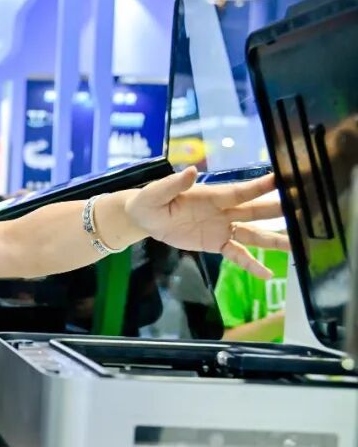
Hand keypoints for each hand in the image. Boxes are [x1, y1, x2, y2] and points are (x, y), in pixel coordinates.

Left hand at [125, 168, 288, 278]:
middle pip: (253, 212)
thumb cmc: (150, 200)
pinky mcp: (216, 244)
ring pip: (252, 234)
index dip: (259, 188)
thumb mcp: (156, 192)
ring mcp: (222, 228)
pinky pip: (237, 255)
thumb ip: (173, 184)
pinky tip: (268, 274)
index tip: (281, 180)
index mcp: (211, 195)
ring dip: (273, 240)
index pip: (239, 192)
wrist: (145, 219)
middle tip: (302, 212)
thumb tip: (188, 171)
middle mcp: (223, 211)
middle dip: (276, 212)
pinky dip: (251, 264)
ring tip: (295, 246)